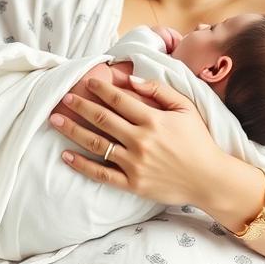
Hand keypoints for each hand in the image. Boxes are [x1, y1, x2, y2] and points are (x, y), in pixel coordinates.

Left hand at [48, 69, 225, 205]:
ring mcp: (135, 164)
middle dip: (80, 106)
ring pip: (97, 144)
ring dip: (73, 131)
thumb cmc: (198, 140)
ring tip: (55, 120)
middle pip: (102, 119)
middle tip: (64, 98)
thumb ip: (159, 90)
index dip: (100, 89)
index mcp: (153, 120)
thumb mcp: (186, 108)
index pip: (119, 100)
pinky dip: (82, 165)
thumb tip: (131, 79)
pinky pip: (102, 174)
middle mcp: (141, 141)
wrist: (209, 178)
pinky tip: (66, 155)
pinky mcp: (133, 184)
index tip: (87, 82)